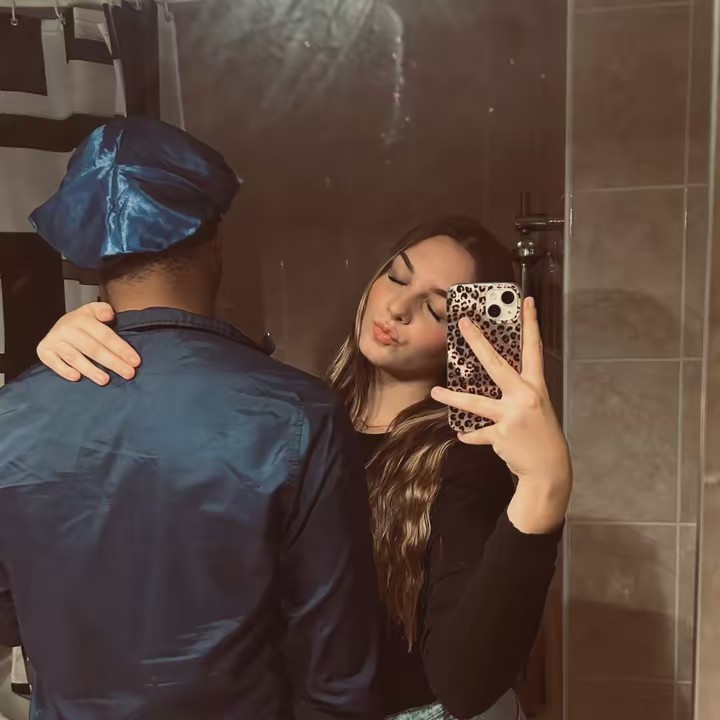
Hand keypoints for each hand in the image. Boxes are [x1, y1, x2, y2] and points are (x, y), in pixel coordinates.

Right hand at [37, 303, 140, 385]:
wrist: (59, 325)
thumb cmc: (83, 323)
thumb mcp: (94, 311)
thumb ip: (103, 310)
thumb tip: (108, 315)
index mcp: (82, 318)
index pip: (105, 336)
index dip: (121, 349)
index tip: (135, 361)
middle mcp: (67, 329)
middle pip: (93, 349)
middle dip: (113, 362)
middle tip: (129, 374)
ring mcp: (54, 341)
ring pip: (75, 358)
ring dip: (91, 370)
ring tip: (106, 380)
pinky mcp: (43, 351)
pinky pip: (53, 363)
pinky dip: (64, 371)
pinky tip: (77, 378)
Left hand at [431, 297, 571, 532]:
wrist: (549, 470)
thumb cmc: (540, 434)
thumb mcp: (535, 407)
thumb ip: (516, 391)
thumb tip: (491, 378)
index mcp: (536, 386)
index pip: (533, 349)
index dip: (531, 324)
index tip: (526, 301)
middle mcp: (525, 397)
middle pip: (496, 364)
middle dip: (478, 342)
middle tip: (464, 324)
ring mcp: (512, 415)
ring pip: (476, 402)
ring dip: (453, 397)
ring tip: (435, 392)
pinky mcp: (501, 434)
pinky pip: (477, 433)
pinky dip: (469, 434)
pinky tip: (462, 434)